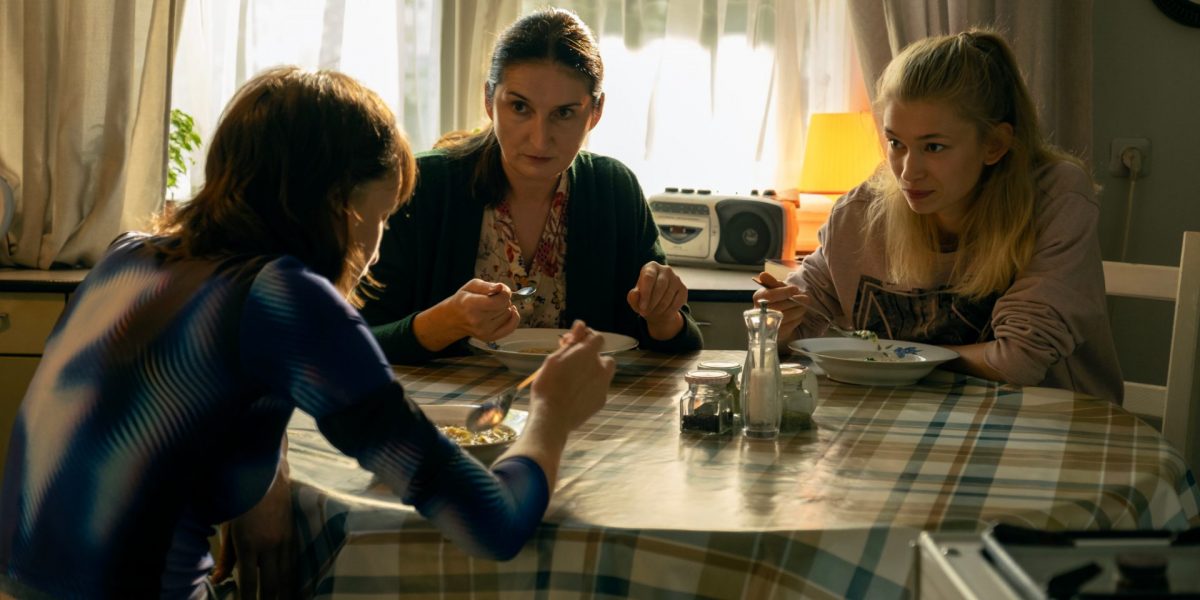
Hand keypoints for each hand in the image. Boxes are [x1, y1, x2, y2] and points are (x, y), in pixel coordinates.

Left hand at [212, 457, 295, 599]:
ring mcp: (285, 540)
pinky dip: (293, 578)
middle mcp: (269, 545)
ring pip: (287, 574)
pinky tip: (292, 587)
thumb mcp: (228, 528)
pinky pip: (294, 562)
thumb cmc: (240, 500)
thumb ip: (226, 557)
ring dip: (285, 593)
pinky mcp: (293, 534)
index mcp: (249, 544)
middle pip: (272, 583)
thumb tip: (219, 580)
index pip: (250, 582)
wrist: (265, 475)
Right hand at [414, 279, 520, 350]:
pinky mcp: (490, 337)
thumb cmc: (463, 300)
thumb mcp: (471, 286)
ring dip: (505, 308)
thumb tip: (501, 288)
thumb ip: (487, 285)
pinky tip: (508, 312)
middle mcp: (477, 320)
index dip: (505, 293)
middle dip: (503, 299)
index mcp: (471, 305)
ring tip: (493, 307)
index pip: (500, 301)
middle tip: (493, 298)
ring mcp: (484, 331)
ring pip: (509, 314)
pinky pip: (511, 327)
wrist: (453, 319)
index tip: (501, 290)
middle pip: (505, 306)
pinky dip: (513, 318)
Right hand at [530, 320, 615, 431]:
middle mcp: (601, 367)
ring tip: (576, 379)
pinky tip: (576, 394)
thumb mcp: (554, 359)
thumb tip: (581, 325)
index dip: (587, 337)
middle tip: (574, 363)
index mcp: (588, 353)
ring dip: (594, 372)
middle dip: (592, 358)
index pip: (598, 337)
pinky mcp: (602, 400)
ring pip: (604, 373)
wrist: (552, 417)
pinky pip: (600, 388)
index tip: (574, 343)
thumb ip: (571, 341)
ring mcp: (603, 385)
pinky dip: (591, 387)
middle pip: (603, 356)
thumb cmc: (548, 385)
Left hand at [626, 262, 685, 339]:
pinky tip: (663, 314)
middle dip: (652, 302)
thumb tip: (635, 293)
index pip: (649, 278)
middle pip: (660, 286)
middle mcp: (666, 269)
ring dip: (659, 308)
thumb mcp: (635, 299)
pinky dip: (669, 311)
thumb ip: (633, 296)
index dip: (645, 294)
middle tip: (645, 313)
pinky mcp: (683, 289)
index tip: (642, 308)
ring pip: (668, 296)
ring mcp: (676, 278)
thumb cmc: (644, 299)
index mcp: (651, 267)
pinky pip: (677, 302)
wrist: (657, 306)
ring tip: (653, 313)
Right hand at [752, 271, 807, 342]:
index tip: (795, 289)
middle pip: (779, 307)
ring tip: (803, 306)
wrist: (778, 314)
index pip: (770, 295)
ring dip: (798, 310)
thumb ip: (772, 282)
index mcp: (758, 298)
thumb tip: (763, 275)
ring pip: (786, 317)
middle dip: (795, 302)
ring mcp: (766, 325)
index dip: (784, 292)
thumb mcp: (775, 288)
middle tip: (806, 299)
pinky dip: (797, 319)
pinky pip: (790, 326)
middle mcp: (759, 312)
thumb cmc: (778, 298)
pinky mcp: (776, 334)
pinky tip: (798, 315)